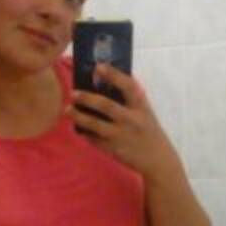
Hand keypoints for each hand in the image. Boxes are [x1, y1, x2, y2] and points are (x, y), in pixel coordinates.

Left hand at [64, 63, 182, 184]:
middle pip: (106, 106)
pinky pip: (93, 139)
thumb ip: (129, 99)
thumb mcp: (144, 111)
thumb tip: (104, 80)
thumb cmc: (147, 130)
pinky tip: (77, 126)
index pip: (128, 86)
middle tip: (73, 93)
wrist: (157, 159)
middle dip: (87, 98)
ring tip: (68, 110)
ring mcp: (121, 136)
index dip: (113, 75)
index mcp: (141, 107)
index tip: (98, 67)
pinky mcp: (113, 149)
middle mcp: (132, 120)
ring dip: (79, 116)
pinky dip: (83, 132)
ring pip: (95, 125)